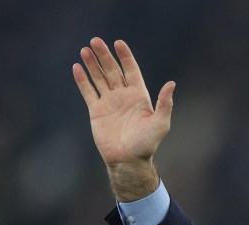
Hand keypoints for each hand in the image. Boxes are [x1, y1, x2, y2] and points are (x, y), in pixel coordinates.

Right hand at [73, 38, 173, 200]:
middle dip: (105, 56)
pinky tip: (77, 67)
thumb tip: (171, 83)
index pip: (131, 71)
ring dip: (92, 64)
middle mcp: (123, 96)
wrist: (128, 160)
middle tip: (95, 40)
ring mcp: (109, 102)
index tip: (118, 43)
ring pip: (99, 78)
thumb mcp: (160, 123)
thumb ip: (164, 103)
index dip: (125, 57)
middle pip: (113, 70)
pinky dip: (82, 80)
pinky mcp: (96, 111)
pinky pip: (88, 91)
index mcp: (139, 96)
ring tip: (86, 50)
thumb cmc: (147, 144)